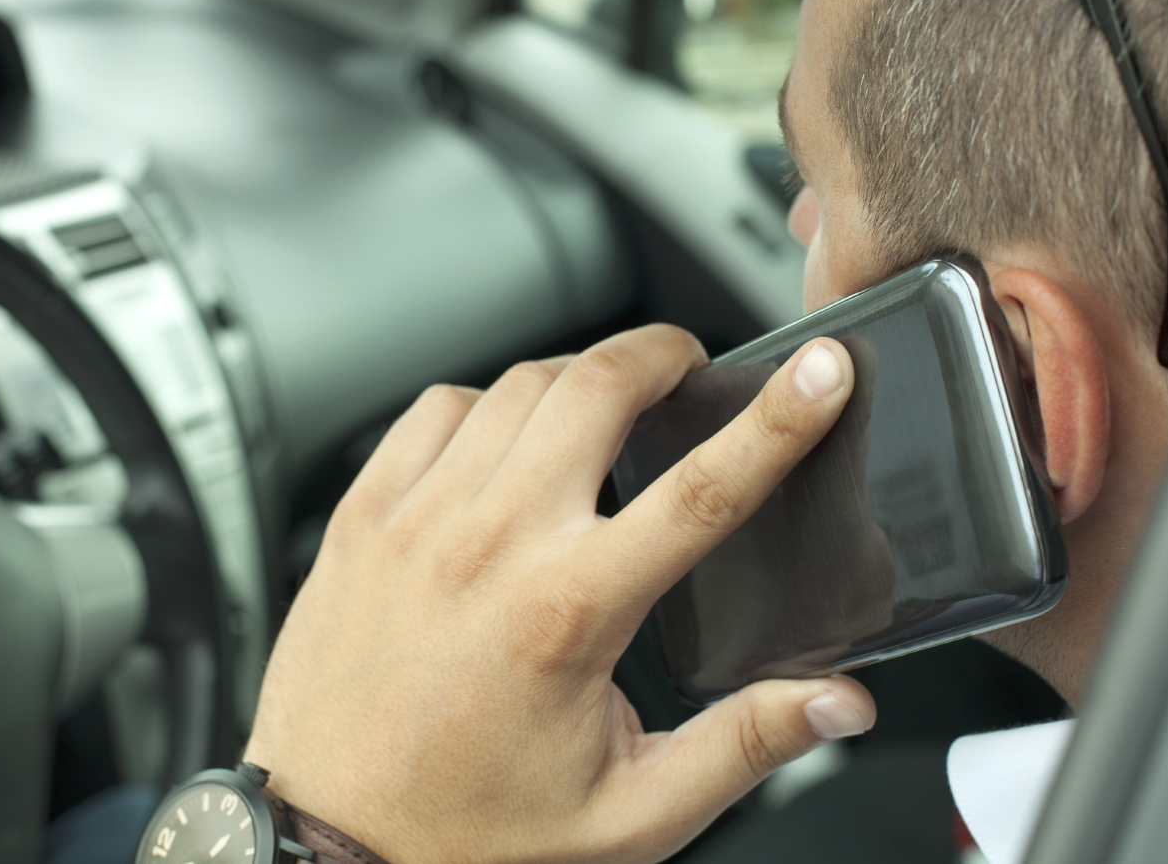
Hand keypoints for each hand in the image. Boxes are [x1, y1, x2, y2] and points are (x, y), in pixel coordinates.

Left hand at [244, 325, 875, 863]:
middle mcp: (490, 547)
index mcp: (570, 613)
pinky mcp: (361, 517)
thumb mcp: (631, 812)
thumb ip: (743, 743)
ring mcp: (417, 521)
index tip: (820, 372)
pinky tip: (503, 438)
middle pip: (596, 387)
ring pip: (516, 385)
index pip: (704, 489)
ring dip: (575, 376)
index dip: (778, 419)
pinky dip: (485, 403)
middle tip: (688, 369)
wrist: (330, 846)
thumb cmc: (469, 835)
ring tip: (605, 404)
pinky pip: (434, 410)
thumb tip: (837, 703)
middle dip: (660, 353)